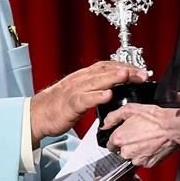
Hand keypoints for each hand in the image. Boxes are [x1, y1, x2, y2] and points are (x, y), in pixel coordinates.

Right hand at [30, 61, 148, 141]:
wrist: (37, 115)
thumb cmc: (58, 106)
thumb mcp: (79, 92)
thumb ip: (94, 88)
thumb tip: (114, 88)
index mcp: (83, 76)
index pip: (107, 66)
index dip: (124, 66)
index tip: (140, 70)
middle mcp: (80, 79)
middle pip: (105, 71)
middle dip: (125, 71)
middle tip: (142, 73)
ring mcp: (74, 91)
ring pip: (95, 81)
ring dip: (112, 77)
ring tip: (127, 75)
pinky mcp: (69, 104)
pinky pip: (84, 99)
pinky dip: (96, 96)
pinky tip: (107, 95)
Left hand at [103, 103, 179, 167]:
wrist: (173, 127)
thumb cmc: (155, 118)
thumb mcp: (130, 109)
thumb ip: (113, 117)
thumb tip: (105, 123)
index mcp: (119, 138)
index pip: (110, 144)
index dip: (116, 138)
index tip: (123, 134)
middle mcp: (127, 151)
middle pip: (120, 151)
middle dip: (126, 144)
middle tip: (136, 135)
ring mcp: (138, 159)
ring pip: (131, 157)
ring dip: (136, 150)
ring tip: (145, 139)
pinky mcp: (149, 164)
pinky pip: (143, 160)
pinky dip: (145, 155)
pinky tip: (151, 145)